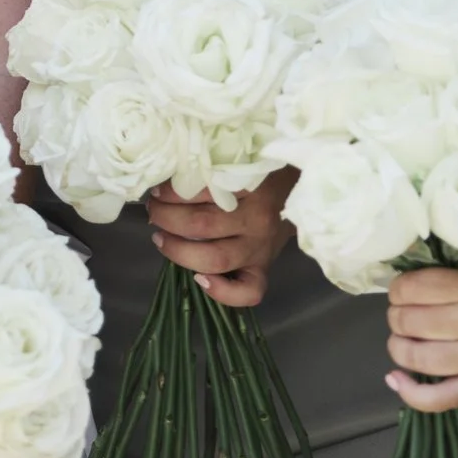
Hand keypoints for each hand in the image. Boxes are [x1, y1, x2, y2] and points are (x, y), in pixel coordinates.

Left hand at [145, 171, 295, 306]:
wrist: (303, 192)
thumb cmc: (265, 176)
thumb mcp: (243, 165)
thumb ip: (214, 170)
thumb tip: (169, 177)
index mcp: (251, 188)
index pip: (201, 192)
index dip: (171, 193)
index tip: (157, 190)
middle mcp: (257, 221)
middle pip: (201, 225)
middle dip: (167, 219)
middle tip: (154, 211)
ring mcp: (261, 249)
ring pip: (215, 259)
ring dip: (179, 251)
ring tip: (161, 238)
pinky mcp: (265, 269)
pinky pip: (247, 292)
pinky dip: (222, 292)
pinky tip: (200, 279)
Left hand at [384, 266, 457, 411]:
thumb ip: (454, 276)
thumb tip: (408, 280)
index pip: (413, 287)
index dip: (399, 287)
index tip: (404, 288)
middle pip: (408, 321)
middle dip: (398, 315)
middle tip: (406, 312)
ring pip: (415, 357)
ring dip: (399, 346)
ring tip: (406, 338)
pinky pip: (440, 399)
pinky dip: (412, 393)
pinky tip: (397, 379)